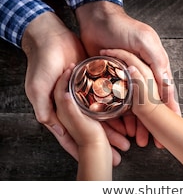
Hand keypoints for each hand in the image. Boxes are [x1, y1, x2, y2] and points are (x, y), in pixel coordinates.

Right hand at [21, 12, 127, 165]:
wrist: (50, 38)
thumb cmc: (42, 62)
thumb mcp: (37, 88)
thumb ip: (44, 108)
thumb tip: (53, 128)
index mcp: (62, 110)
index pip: (77, 134)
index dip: (92, 146)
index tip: (110, 155)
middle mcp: (75, 105)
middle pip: (95, 126)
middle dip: (110, 138)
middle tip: (126, 148)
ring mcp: (85, 94)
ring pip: (104, 114)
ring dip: (117, 126)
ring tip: (133, 136)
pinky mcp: (94, 81)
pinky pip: (109, 96)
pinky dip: (118, 104)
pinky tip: (130, 112)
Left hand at [75, 1, 180, 147]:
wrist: (97, 20)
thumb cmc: (125, 28)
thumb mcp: (146, 42)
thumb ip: (158, 62)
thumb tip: (168, 84)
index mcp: (156, 69)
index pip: (166, 94)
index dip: (171, 111)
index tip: (174, 128)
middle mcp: (144, 77)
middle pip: (152, 106)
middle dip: (153, 125)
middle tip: (152, 142)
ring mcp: (128, 81)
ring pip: (135, 108)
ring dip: (137, 124)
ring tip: (136, 140)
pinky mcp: (112, 82)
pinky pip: (117, 103)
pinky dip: (120, 116)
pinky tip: (120, 128)